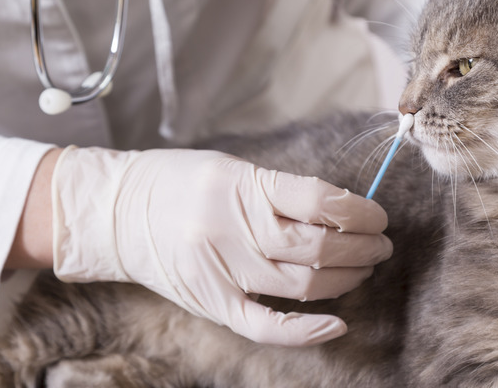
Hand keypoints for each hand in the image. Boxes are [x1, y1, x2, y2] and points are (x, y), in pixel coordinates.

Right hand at [51, 147, 391, 345]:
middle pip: (317, 246)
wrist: (116, 211)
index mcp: (241, 185)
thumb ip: (280, 189)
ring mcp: (221, 270)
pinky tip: (336, 324)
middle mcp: (232, 228)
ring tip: (364, 267)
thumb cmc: (179, 181)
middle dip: (362, 247)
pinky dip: (304, 331)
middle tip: (381, 243)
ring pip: (302, 284)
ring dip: (346, 278)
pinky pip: (263, 325)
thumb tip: (340, 209)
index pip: (319, 200)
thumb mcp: (231, 167)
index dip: (359, 211)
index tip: (377, 216)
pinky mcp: (211, 302)